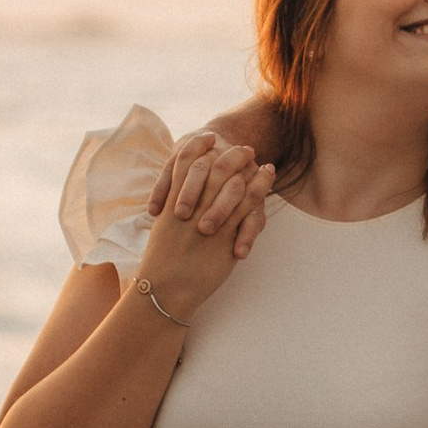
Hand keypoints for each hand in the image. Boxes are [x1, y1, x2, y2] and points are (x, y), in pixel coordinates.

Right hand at [139, 138, 276, 319]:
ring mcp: (208, 218)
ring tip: (260, 159)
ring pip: (234, 182)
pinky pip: (248, 204)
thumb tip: (179, 204)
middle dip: (229, 153)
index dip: (197, 146)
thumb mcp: (163, 232)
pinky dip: (260, 186)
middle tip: (243, 147)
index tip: (208, 137)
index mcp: (172, 202)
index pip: (183, 162)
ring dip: (248, 167)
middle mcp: (190, 205)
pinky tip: (267, 176)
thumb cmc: (161, 266)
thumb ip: (173, 213)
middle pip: (213, 166)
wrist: (165, 290)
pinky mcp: (225, 234)